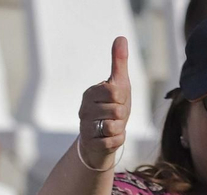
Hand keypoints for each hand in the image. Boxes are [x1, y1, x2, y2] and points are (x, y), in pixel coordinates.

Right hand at [77, 37, 129, 169]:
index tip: (117, 100)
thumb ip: (119, 62)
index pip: (114, 91)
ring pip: (114, 126)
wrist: (102, 137)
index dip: (122, 98)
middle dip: (122, 114)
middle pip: (117, 110)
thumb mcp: (119, 84)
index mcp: (90, 94)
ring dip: (120, 127)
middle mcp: (84, 110)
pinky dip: (117, 140)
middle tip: (115, 116)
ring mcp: (85, 128)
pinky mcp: (91, 144)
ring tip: (112, 126)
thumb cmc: (112, 107)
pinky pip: (114, 141)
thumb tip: (120, 37)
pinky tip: (109, 138)